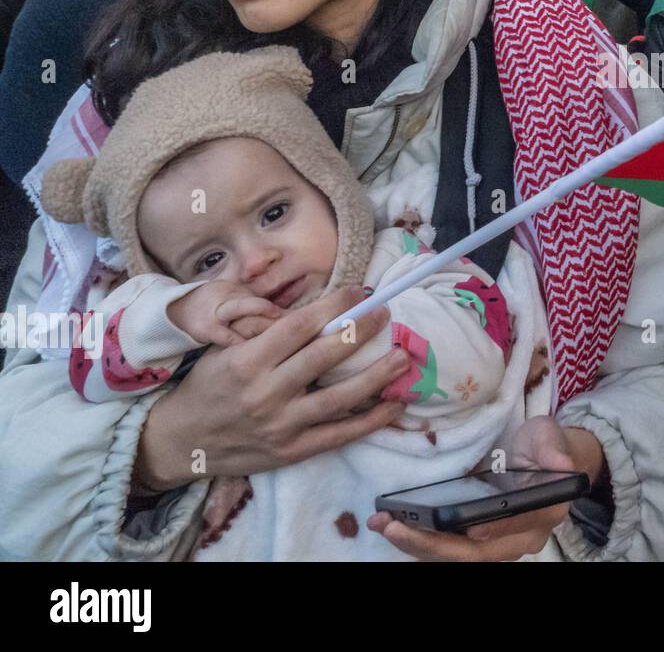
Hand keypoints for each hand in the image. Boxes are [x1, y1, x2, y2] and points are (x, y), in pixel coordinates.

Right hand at [134, 285, 408, 491]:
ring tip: (402, 357)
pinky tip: (394, 405)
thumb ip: (267, 330)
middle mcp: (266, 392)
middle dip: (360, 331)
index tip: (359, 292)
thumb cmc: (209, 384)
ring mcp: (281, 425)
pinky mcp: (292, 451)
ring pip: (339, 398)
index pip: (300, 326)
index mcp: (248, 360)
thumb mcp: (225, 348)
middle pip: (324, 356)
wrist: (181, 440)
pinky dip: (370, 421)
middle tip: (385, 312)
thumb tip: (316, 305)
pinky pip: (339, 435)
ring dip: (376, 376)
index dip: (334, 306)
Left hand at [367, 416, 605, 560]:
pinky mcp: (478, 539)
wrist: (548, 460)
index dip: (494, 527)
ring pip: (457, 555)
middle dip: (433, 544)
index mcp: (543, 514)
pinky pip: (448, 548)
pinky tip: (392, 526)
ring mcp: (498, 543)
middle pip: (476, 553)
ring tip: (383, 525)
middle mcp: (521, 538)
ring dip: (418, 545)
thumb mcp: (551, 438)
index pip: (516, 527)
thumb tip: (562, 464)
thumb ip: (554, 450)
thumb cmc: (548, 447)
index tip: (468, 527)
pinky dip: (420, 541)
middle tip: (396, 528)